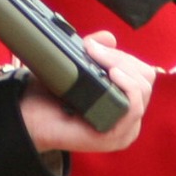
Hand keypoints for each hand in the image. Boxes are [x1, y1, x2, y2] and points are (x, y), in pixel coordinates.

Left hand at [18, 32, 155, 154]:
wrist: (30, 116)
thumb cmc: (51, 95)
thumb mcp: (78, 67)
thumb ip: (95, 52)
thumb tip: (110, 38)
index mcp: (123, 101)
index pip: (143, 74)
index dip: (124, 56)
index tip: (97, 47)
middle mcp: (127, 117)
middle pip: (146, 79)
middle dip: (122, 58)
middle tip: (95, 52)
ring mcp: (124, 129)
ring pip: (142, 90)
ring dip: (122, 67)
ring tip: (100, 59)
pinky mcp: (116, 137)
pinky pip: (134, 107)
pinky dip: (127, 86)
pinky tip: (112, 74)